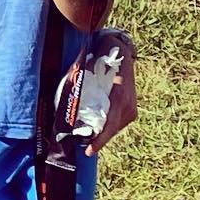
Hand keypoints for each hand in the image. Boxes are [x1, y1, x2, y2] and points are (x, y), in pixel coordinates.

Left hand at [84, 31, 136, 155]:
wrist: (120, 49)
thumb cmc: (104, 55)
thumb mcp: (90, 62)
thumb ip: (80, 75)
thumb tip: (68, 88)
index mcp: (120, 98)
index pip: (109, 124)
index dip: (99, 139)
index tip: (89, 151)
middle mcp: (128, 106)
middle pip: (111, 130)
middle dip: (97, 140)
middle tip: (82, 148)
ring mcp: (131, 108)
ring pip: (114, 128)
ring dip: (101, 134)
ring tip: (85, 140)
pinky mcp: (130, 109)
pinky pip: (116, 123)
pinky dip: (106, 127)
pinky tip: (95, 129)